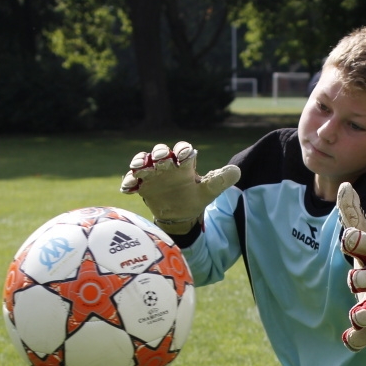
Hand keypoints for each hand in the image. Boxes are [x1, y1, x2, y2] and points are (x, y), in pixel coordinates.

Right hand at [120, 141, 239, 233]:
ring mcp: (152, 174)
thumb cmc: (194, 197)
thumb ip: (221, 180)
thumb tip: (237, 170)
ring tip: (140, 167)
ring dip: (140, 162)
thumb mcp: (209, 190)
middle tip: (162, 158)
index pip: (182, 150)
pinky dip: (128, 182)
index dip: (183, 150)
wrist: (180, 214)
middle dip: (160, 153)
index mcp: (183, 164)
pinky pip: (131, 180)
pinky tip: (128, 188)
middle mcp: (166, 165)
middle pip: (160, 152)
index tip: (186, 154)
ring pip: (143, 162)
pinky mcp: (141, 185)